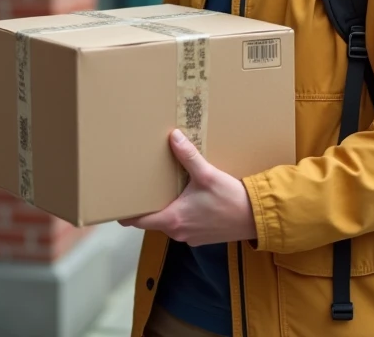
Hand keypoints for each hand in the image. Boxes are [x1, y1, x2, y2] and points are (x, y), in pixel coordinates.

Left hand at [118, 129, 257, 245]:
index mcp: (173, 219)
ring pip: (168, 223)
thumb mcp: (207, 175)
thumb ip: (188, 156)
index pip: (138, 221)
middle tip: (140, 188)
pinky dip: (180, 214)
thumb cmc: (230, 199)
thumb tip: (173, 136)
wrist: (257, 218)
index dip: (126, 213)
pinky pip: (183, 225)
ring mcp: (190, 237)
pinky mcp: (201, 237)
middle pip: (152, 221)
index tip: (116, 203)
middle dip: (146, 206)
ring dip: (165, 208)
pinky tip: (187, 198)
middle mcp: (178, 232)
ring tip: (163, 189)